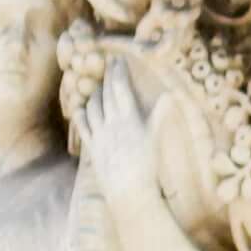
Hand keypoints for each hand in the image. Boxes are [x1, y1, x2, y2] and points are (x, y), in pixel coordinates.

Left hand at [73, 60, 163, 200]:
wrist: (128, 190)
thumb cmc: (147, 166)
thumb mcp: (155, 139)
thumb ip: (160, 116)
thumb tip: (169, 96)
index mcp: (129, 119)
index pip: (120, 89)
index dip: (118, 73)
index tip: (117, 60)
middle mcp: (111, 123)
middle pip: (105, 94)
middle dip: (106, 77)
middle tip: (106, 64)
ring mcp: (99, 134)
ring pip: (92, 107)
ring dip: (94, 94)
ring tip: (96, 87)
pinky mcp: (92, 146)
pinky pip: (83, 125)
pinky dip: (81, 114)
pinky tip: (81, 108)